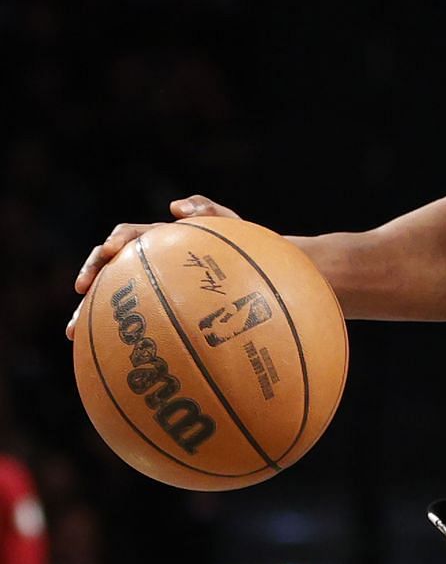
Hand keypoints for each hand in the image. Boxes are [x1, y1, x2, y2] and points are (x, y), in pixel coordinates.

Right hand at [68, 196, 239, 337]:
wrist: (254, 274)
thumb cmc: (243, 248)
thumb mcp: (231, 227)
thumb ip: (210, 210)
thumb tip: (175, 207)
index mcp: (161, 240)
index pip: (129, 236)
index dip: (114, 242)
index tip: (110, 251)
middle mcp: (148, 260)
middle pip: (108, 265)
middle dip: (91, 274)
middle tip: (82, 290)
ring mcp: (147, 284)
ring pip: (109, 295)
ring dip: (87, 310)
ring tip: (73, 332)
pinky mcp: (152, 308)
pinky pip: (128, 321)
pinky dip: (110, 335)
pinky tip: (102, 356)